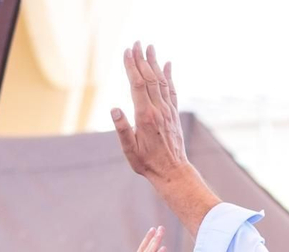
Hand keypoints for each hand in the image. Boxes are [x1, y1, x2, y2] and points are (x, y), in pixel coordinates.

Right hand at [111, 42, 187, 181]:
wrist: (172, 171)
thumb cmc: (147, 163)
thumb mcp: (130, 150)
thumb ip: (122, 129)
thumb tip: (114, 109)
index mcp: (145, 116)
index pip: (137, 85)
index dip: (132, 67)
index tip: (127, 52)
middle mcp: (158, 109)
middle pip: (149, 78)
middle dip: (142, 59)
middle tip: (137, 43)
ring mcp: (168, 110)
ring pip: (161, 81)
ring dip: (155, 63)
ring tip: (150, 47)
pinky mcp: (174, 114)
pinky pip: (171, 90)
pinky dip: (169, 76)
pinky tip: (167, 64)